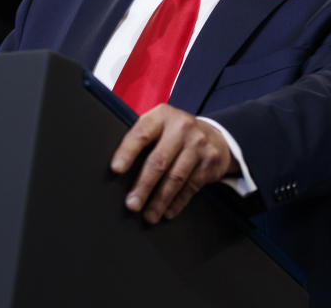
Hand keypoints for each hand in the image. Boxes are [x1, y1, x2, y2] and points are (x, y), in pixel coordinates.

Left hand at [110, 104, 238, 223]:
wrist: (214, 135)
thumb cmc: (175, 134)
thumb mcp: (159, 126)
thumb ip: (142, 140)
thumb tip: (117, 170)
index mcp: (162, 116)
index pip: (142, 134)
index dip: (127, 152)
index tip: (116, 169)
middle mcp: (182, 127)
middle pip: (159, 161)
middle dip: (143, 186)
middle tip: (132, 204)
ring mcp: (198, 144)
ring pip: (176, 177)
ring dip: (160, 200)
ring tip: (149, 215)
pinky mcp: (210, 161)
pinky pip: (191, 186)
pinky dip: (177, 202)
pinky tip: (167, 211)